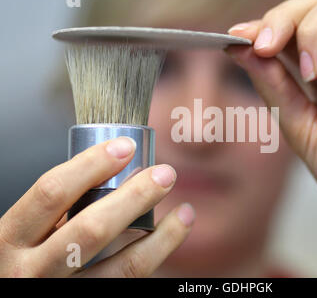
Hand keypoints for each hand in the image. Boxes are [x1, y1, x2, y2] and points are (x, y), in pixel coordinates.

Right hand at [0, 137, 193, 276]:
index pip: (51, 192)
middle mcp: (30, 271)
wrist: (17, 292)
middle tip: (165, 174)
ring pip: (122, 267)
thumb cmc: (23, 261)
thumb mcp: (26, 233)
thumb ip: (59, 209)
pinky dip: (156, 258)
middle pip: (91, 229)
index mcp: (9, 239)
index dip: (91, 164)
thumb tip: (118, 171)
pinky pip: (129, 282)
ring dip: (162, 237)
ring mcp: (61, 293)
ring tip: (185, 212)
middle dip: (135, 197)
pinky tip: (170, 240)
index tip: (125, 146)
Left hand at [227, 0, 316, 262]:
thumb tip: (239, 47)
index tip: (237, 37)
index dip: (263, 26)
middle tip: (266, 46)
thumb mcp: (297, 123)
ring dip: (314, 31)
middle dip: (282, 20)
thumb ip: (272, 82)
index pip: (288, 28)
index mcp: (316, 72)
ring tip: (312, 73)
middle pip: (311, 5)